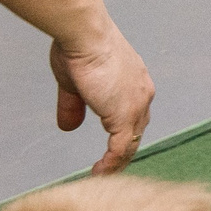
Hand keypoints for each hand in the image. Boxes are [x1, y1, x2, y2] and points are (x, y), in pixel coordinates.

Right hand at [49, 22, 154, 174]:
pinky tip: (99, 173)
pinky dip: (111, 164)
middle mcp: (142, 94)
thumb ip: (74, 106)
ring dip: (117, 161)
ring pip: (130, 142)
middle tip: (108, 166)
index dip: (122, 132)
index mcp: (135, 82)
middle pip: (137, 130)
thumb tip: (68, 127)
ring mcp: (136, 106)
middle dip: (122, 150)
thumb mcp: (74, 83)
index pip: (134, 114)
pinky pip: (120, 149)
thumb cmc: (78, 47)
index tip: (110, 147)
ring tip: (102, 174)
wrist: (85, 35)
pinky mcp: (125, 116)